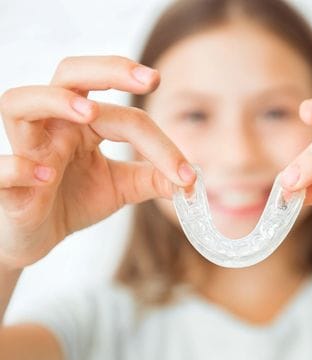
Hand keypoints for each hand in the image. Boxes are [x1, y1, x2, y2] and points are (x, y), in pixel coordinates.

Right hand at [0, 55, 195, 268]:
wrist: (36, 234)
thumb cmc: (73, 201)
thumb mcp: (120, 187)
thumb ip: (151, 179)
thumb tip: (191, 180)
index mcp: (83, 125)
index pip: (125, 117)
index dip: (160, 142)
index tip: (188, 174)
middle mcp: (53, 126)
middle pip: (69, 75)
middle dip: (109, 71)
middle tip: (150, 78)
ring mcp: (25, 150)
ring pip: (19, 104)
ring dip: (54, 101)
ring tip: (88, 112)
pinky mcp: (4, 185)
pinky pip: (0, 167)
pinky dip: (17, 167)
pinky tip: (44, 176)